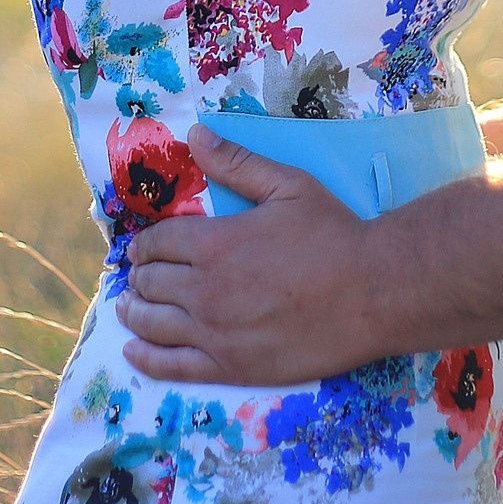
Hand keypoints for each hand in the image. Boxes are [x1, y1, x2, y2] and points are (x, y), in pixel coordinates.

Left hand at [116, 125, 387, 385]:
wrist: (373, 294)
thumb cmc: (334, 235)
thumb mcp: (288, 186)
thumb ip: (237, 162)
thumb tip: (195, 136)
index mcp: (214, 243)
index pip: (156, 243)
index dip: (144, 244)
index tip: (145, 248)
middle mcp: (204, 290)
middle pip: (149, 283)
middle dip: (140, 276)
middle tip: (140, 276)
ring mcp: (214, 333)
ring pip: (151, 324)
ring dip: (133, 312)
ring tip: (128, 307)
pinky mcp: (229, 368)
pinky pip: (170, 366)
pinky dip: (145, 357)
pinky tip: (134, 350)